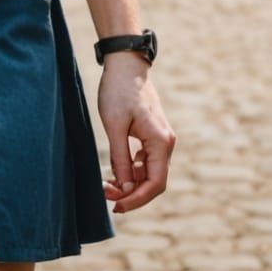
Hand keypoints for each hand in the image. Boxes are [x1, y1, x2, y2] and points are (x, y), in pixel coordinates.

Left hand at [96, 52, 173, 213]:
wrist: (125, 64)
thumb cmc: (118, 91)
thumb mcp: (114, 126)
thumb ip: (121, 159)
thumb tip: (125, 189)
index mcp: (161, 142)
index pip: (155, 184)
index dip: (137, 199)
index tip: (116, 207)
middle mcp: (166, 144)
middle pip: (153, 181)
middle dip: (131, 193)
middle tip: (105, 197)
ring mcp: (160, 140)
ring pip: (148, 173)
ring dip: (130, 183)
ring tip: (106, 186)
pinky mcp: (151, 135)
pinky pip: (145, 162)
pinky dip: (131, 171)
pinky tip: (114, 174)